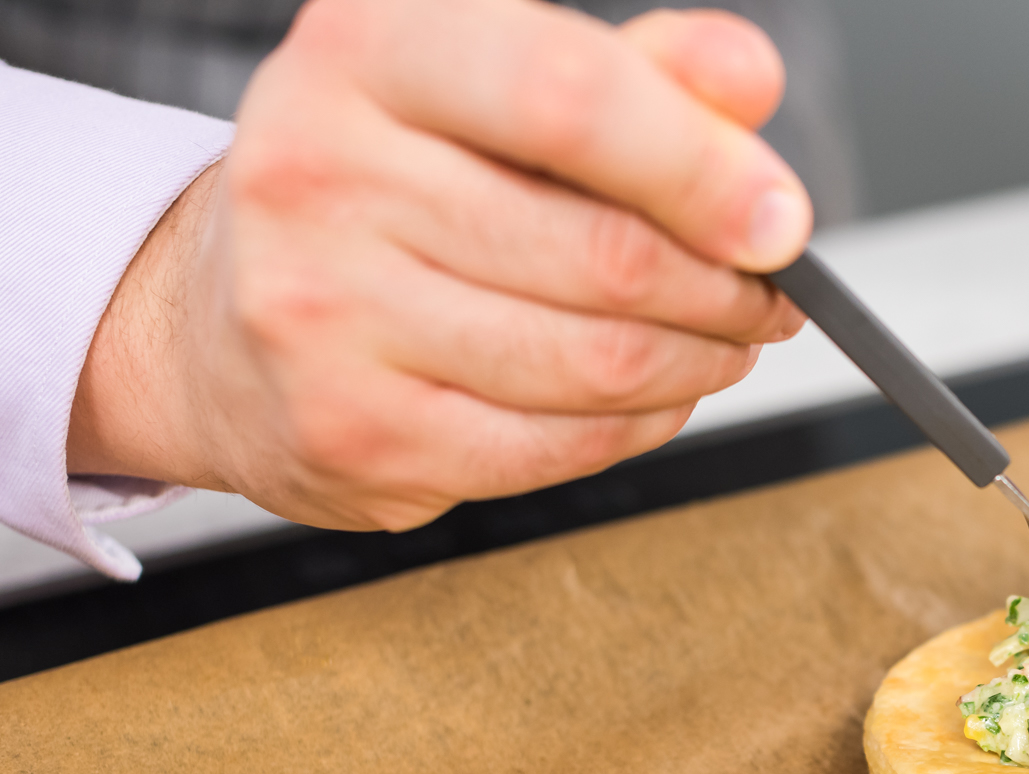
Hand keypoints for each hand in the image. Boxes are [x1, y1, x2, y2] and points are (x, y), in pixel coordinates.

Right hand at [67, 0, 810, 531]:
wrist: (223, 311)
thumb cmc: (390, 183)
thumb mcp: (495, 83)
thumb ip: (635, 73)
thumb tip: (747, 82)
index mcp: (366, 51)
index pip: (568, 98)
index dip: (702, 168)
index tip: (784, 221)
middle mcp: (320, 173)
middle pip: (606, 256)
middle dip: (726, 289)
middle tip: (769, 294)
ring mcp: (323, 316)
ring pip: (598, 364)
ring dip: (700, 362)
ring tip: (721, 340)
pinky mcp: (352, 433)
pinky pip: (562, 445)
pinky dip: (642, 423)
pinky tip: (652, 392)